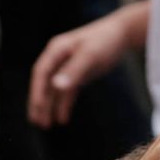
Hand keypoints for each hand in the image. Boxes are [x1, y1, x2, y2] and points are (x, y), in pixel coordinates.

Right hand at [28, 10, 133, 127]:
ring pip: (55, 90)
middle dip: (39, 103)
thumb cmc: (105, 40)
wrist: (123, 33)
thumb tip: (56, 86)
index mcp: (56, 50)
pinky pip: (68, 92)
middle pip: (44, 83)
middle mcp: (58, 58)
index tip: (37, 108)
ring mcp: (68, 67)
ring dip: (50, 107)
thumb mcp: (90, 55)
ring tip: (46, 126)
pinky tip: (63, 120)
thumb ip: (74, 70)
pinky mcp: (79, 73)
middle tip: (35, 122)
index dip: (37, 91)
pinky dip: (64, 104)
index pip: (41, 73)